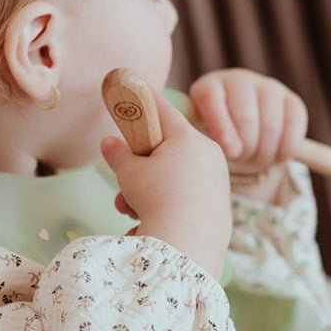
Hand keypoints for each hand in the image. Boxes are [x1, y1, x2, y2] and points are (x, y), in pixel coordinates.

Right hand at [100, 93, 230, 278]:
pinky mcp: (220, 206)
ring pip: (175, 178)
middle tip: (123, 182)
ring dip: (147, 193)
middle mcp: (209, 154)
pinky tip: (149, 227)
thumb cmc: (158, 198)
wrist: (189, 243)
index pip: (163, 109)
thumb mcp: (129, 173)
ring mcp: (217, 181)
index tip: (133, 87)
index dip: (143, 99)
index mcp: (188, 138)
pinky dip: (167, 208)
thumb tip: (110, 143)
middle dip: (140, 167)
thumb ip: (119, 155)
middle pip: (168, 149)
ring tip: (129, 211)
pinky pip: (187, 199)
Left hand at [189, 69, 307, 175]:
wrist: (243, 134)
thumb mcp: (200, 139)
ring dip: (265, 152)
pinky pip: (295, 128)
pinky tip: (276, 156)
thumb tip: (213, 148)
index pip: (212, 99)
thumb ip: (198, 141)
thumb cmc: (216, 139)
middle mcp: (240, 80)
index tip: (230, 152)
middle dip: (246, 147)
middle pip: (246, 116)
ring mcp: (269, 88)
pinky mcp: (293, 101)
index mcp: (210, 87)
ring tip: (255, 159)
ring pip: (272, 125)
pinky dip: (286, 149)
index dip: (222, 127)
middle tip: (241, 159)